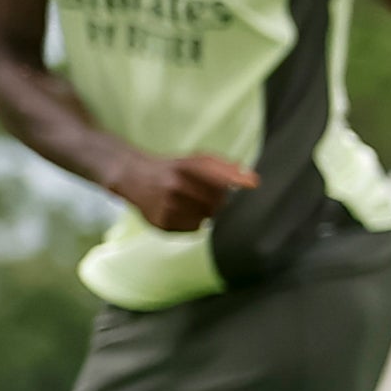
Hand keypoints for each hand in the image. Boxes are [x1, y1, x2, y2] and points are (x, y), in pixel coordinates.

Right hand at [112, 151, 255, 233]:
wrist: (136, 177)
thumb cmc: (176, 169)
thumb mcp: (199, 160)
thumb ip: (227, 169)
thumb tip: (253, 182)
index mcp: (187, 167)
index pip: (220, 178)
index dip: (236, 183)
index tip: (252, 186)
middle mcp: (176, 186)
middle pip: (217, 203)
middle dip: (219, 201)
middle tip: (210, 196)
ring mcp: (167, 206)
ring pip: (205, 219)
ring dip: (206, 214)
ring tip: (193, 203)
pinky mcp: (161, 223)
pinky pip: (192, 229)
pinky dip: (194, 223)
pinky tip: (183, 212)